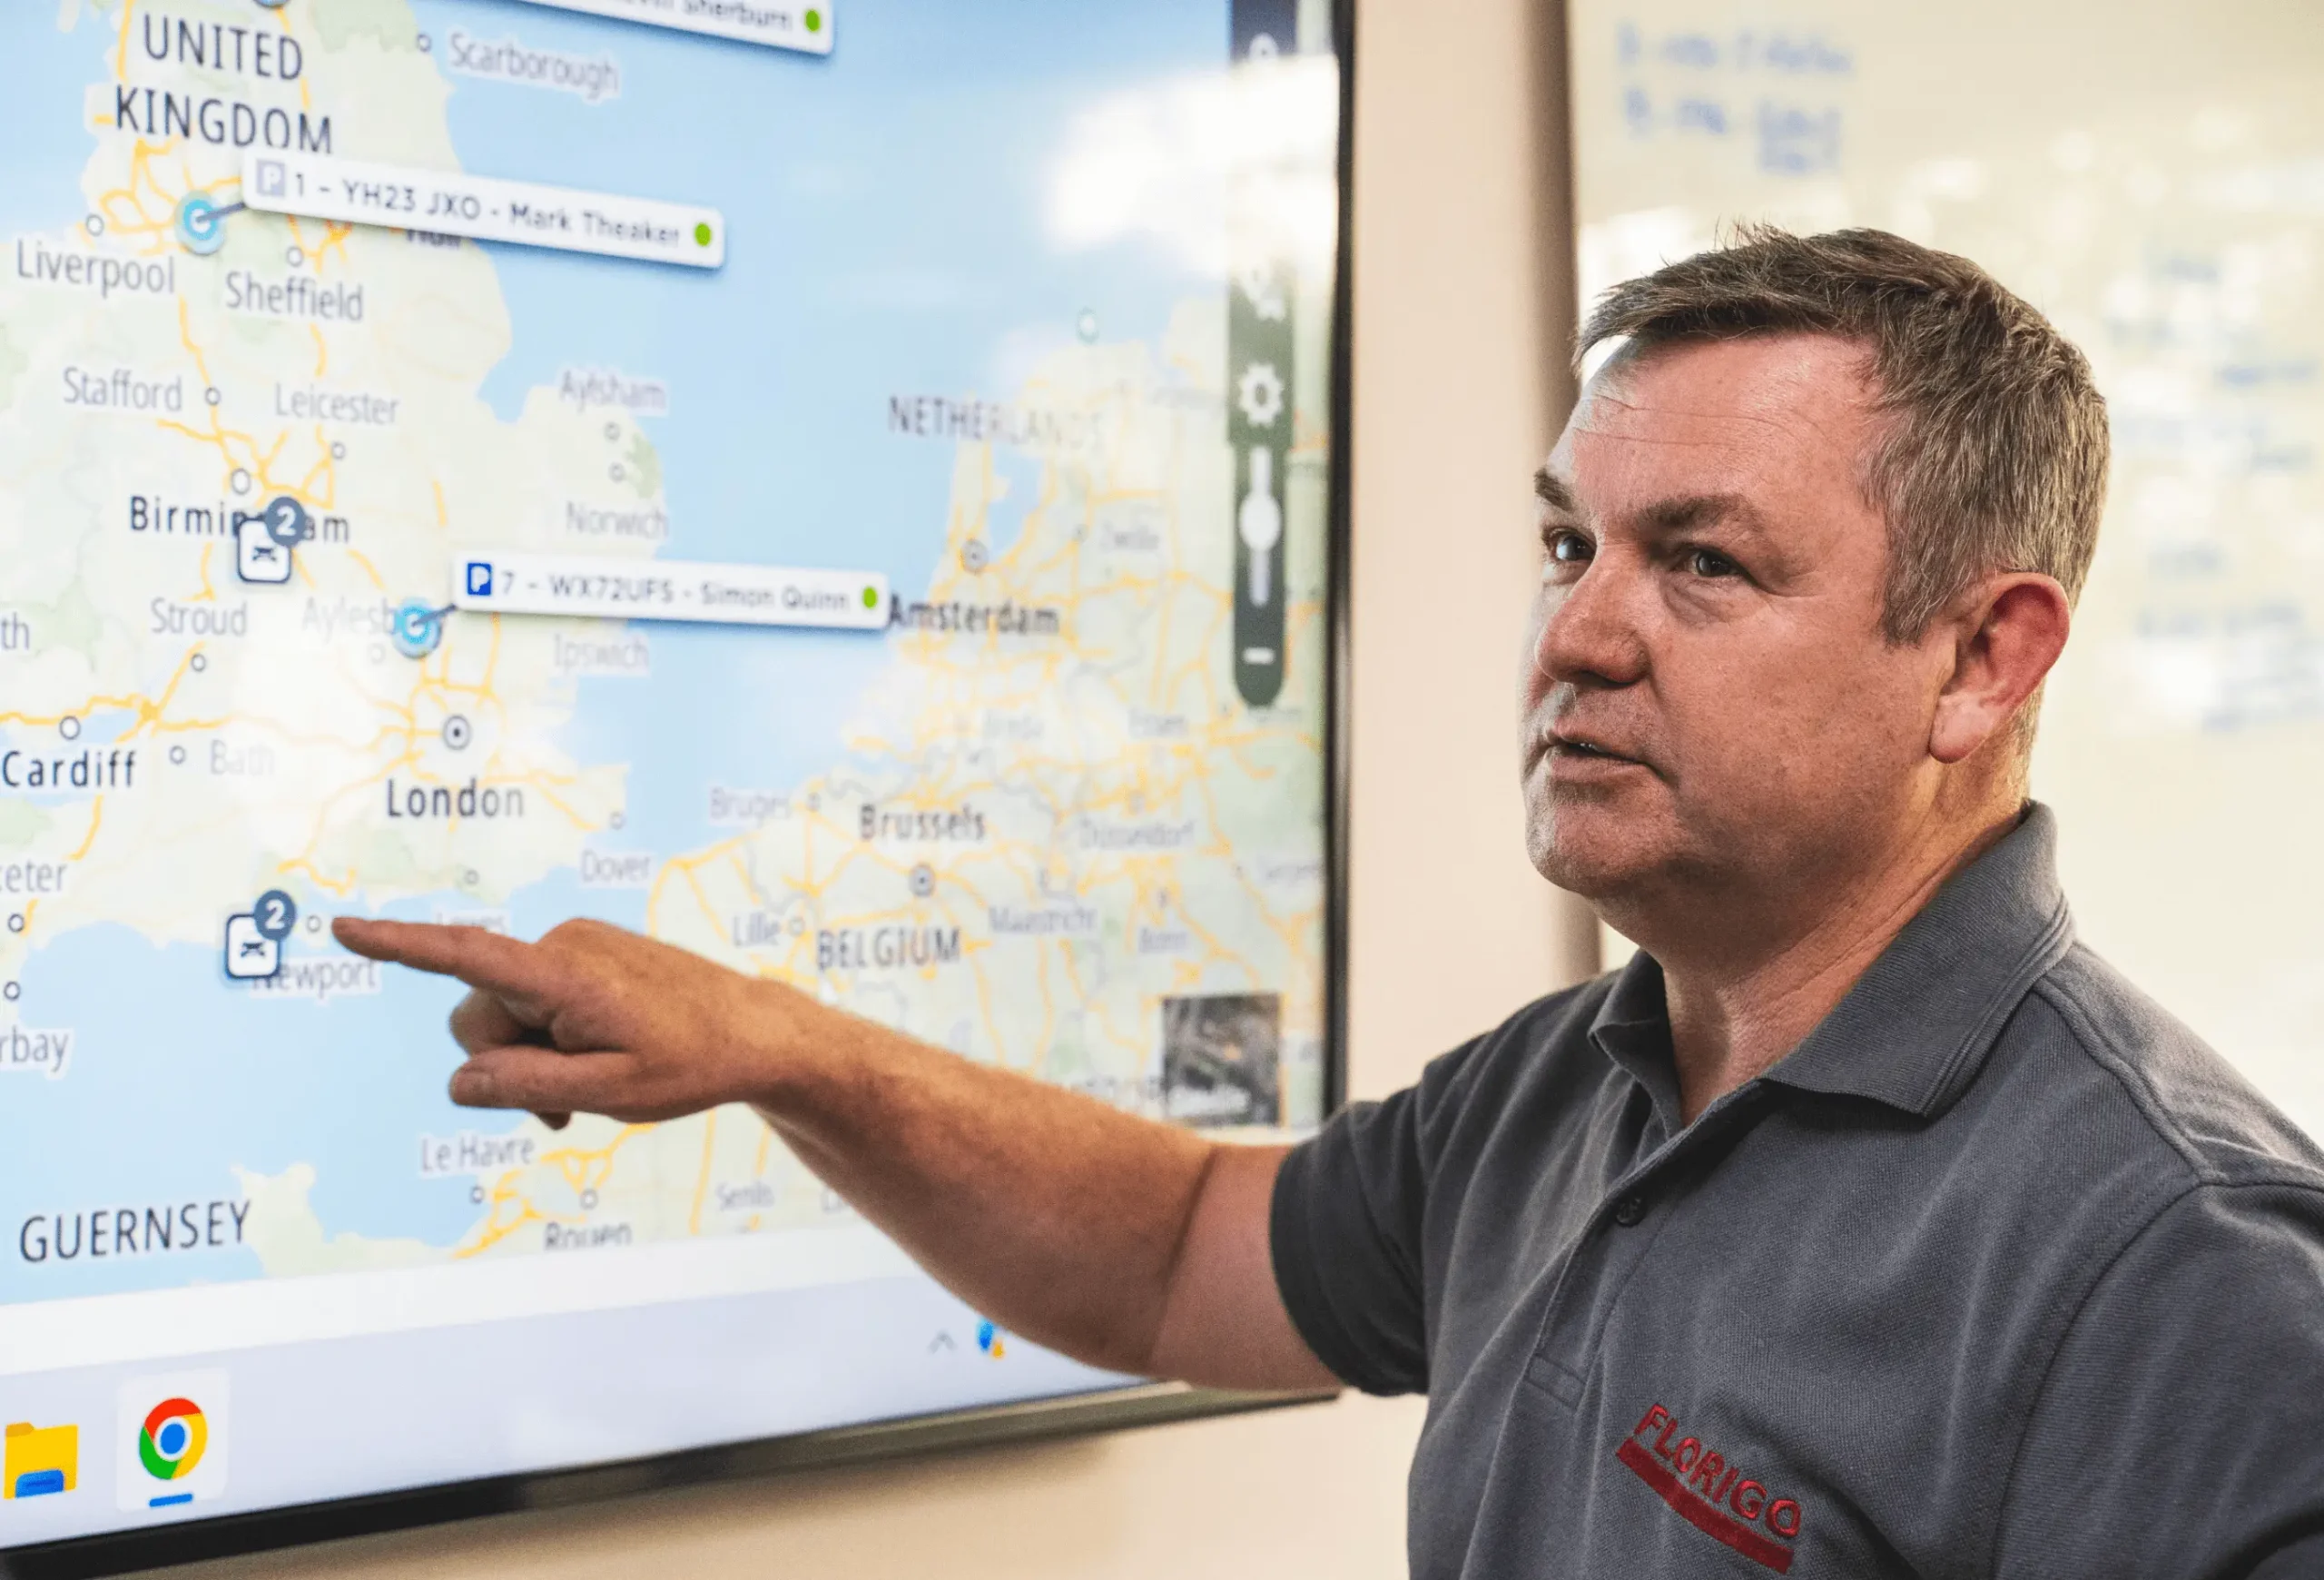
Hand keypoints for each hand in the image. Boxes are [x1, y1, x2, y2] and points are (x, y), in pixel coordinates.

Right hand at [332, 916, 804, 1126]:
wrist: (753, 1031)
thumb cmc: (690, 1063)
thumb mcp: (609, 1093)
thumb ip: (526, 1086)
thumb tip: (460, 1081)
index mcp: (565, 975)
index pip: (467, 956)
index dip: (400, 946)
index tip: (343, 928)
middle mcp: (561, 947)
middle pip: (480, 1016)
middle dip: (503, 1065)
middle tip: (562, 1112)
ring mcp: (572, 946)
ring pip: (506, 1014)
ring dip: (529, 1057)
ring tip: (587, 1089)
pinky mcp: (581, 956)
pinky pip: (533, 1003)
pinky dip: (548, 1038)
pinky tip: (591, 1063)